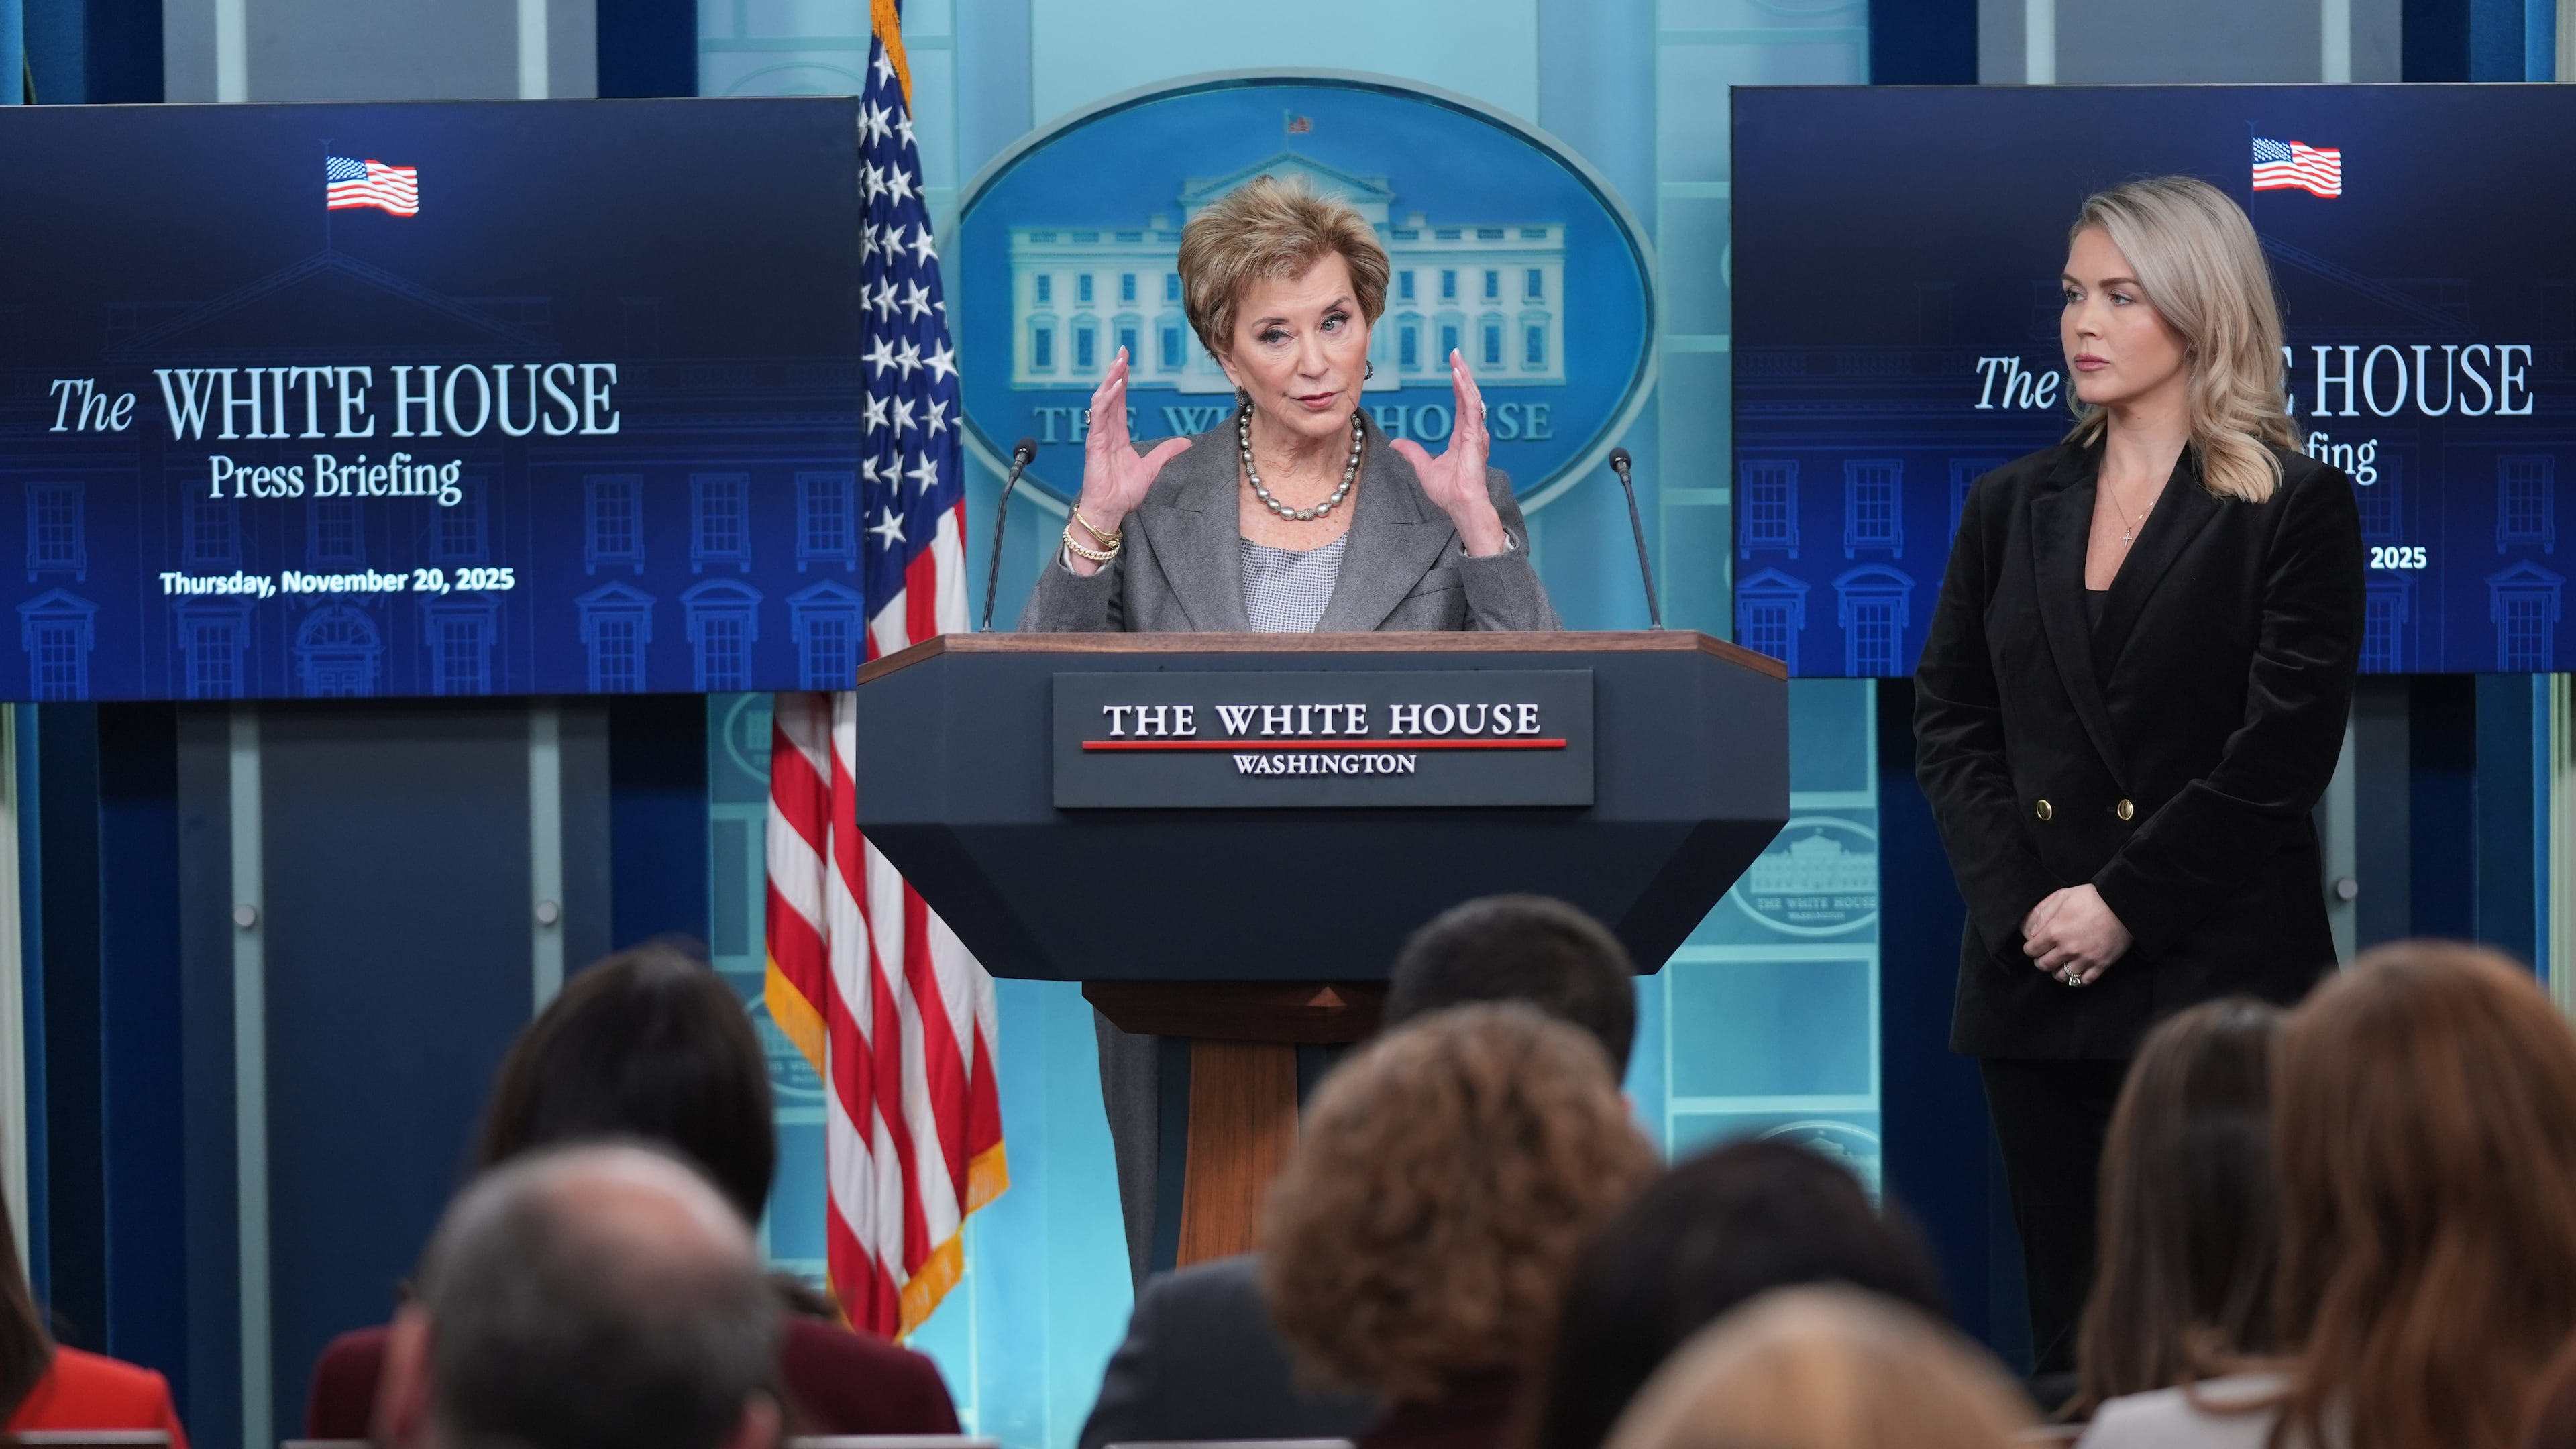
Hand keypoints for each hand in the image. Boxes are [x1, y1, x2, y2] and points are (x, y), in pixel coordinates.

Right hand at [1068, 349, 1190, 574]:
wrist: (1110, 510)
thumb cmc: (1123, 493)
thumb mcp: (1152, 467)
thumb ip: (1166, 452)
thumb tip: (1185, 442)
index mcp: (1118, 434)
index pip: (1120, 401)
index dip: (1123, 381)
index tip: (1126, 362)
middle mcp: (1107, 431)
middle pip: (1110, 394)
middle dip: (1116, 372)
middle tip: (1123, 351)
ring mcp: (1099, 435)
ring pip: (1103, 400)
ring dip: (1110, 380)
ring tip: (1118, 362)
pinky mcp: (1095, 442)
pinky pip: (1099, 416)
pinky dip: (1106, 399)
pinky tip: (1113, 385)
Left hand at [1389, 351, 1508, 556]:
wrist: (1461, 505)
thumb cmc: (1449, 492)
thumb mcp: (1425, 468)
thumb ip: (1412, 452)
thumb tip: (1396, 443)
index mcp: (1463, 437)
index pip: (1462, 404)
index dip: (1458, 386)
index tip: (1453, 368)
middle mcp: (1472, 432)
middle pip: (1468, 396)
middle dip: (1463, 374)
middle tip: (1456, 354)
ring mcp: (1476, 433)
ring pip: (1472, 398)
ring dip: (1465, 377)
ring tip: (1458, 360)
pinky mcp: (1476, 437)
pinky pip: (1472, 409)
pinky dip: (1466, 392)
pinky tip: (1460, 377)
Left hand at [2022, 885, 2130, 985]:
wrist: (2124, 905)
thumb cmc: (2093, 898)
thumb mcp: (2063, 896)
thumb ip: (2044, 913)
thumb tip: (2032, 931)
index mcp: (2056, 931)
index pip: (2031, 950)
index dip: (2030, 948)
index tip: (2034, 946)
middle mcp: (2068, 948)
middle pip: (2044, 965)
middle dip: (2041, 961)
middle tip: (2045, 955)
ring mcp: (2086, 958)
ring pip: (2062, 976)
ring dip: (2058, 971)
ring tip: (2061, 963)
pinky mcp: (2101, 964)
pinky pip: (2084, 981)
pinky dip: (2077, 979)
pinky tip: (2076, 972)